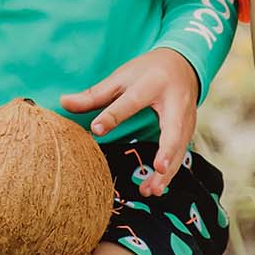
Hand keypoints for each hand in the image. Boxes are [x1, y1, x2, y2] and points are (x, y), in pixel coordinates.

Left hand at [59, 48, 198, 198]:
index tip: (96, 129)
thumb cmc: (147, 71)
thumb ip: (95, 94)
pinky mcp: (190, 130)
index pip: (131, 101)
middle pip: (173, 129)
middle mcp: (175, 102)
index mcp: (153, 83)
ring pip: (180, 148)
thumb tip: (63, 103)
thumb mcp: (121, 77)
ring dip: (168, 171)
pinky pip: (181, 154)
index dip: (113, 115)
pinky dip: (171, 172)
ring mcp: (187, 118)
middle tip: (157, 168)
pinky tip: (156, 187)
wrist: (183, 64)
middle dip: (167, 150)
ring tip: (150, 190)